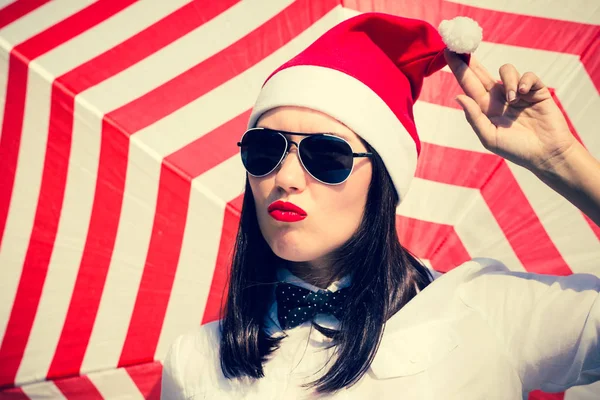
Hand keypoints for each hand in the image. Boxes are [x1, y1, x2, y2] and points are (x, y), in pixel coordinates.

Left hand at [444, 49, 576, 173]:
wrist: (546, 155)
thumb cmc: (516, 150)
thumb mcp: (489, 137)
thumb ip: (474, 117)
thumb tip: (458, 96)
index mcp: (485, 108)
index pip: (468, 84)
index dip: (458, 68)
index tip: (447, 52)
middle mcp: (499, 97)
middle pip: (481, 72)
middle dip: (470, 60)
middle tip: (460, 45)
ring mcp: (518, 92)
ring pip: (506, 70)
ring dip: (508, 80)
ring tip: (513, 99)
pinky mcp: (536, 90)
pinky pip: (528, 75)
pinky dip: (524, 81)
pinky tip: (524, 94)